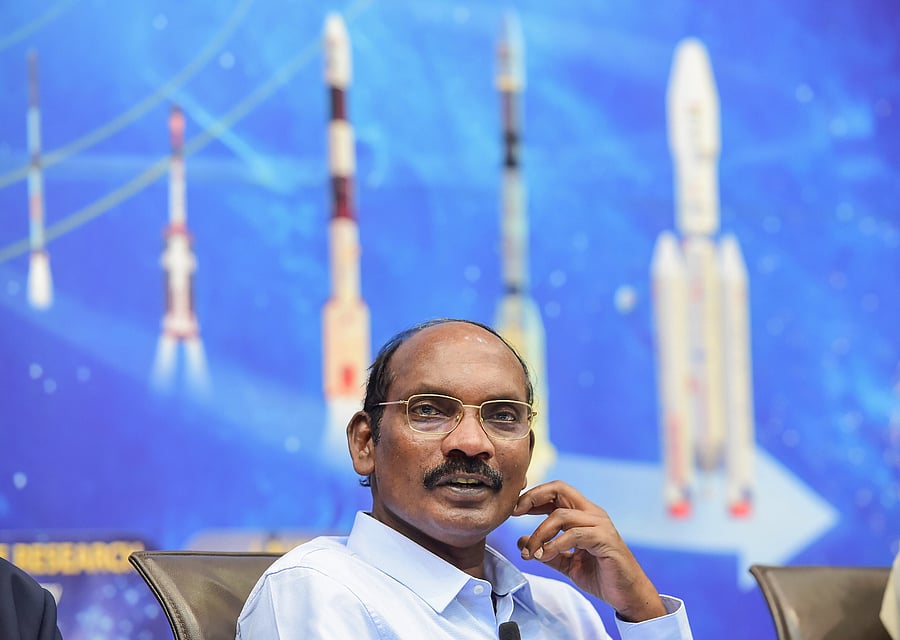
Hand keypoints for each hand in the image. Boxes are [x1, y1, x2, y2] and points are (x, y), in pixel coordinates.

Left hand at [513, 480, 667, 621]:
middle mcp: (593, 514)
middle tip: (515, 513)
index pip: (557, 491)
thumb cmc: (602, 576)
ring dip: (540, 534)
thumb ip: (546, 551)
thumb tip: (521, 541)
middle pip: (560, 489)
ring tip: (531, 553)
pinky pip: (574, 535)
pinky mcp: (605, 540)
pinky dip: (555, 545)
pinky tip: (544, 556)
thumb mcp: (568, 564)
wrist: (628, 596)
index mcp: (584, 515)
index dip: (534, 496)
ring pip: (561, 515)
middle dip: (534, 498)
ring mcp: (600, 525)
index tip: (515, 510)